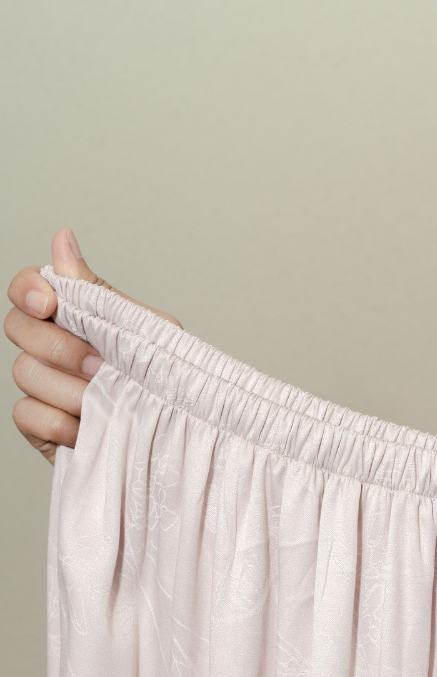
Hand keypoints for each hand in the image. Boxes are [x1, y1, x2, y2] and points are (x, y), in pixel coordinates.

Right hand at [5, 227, 179, 463]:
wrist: (179, 437)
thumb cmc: (165, 381)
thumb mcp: (147, 333)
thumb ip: (101, 295)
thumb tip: (62, 238)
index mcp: (76, 317)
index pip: (28, 287)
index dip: (28, 289)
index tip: (49, 304)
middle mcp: (51, 346)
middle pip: (16, 327)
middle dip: (59, 347)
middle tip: (100, 366)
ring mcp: (43, 386)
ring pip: (24, 372)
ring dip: (71, 389)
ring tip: (109, 401)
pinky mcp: (41, 425)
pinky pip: (27, 415)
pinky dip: (61, 423)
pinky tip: (90, 427)